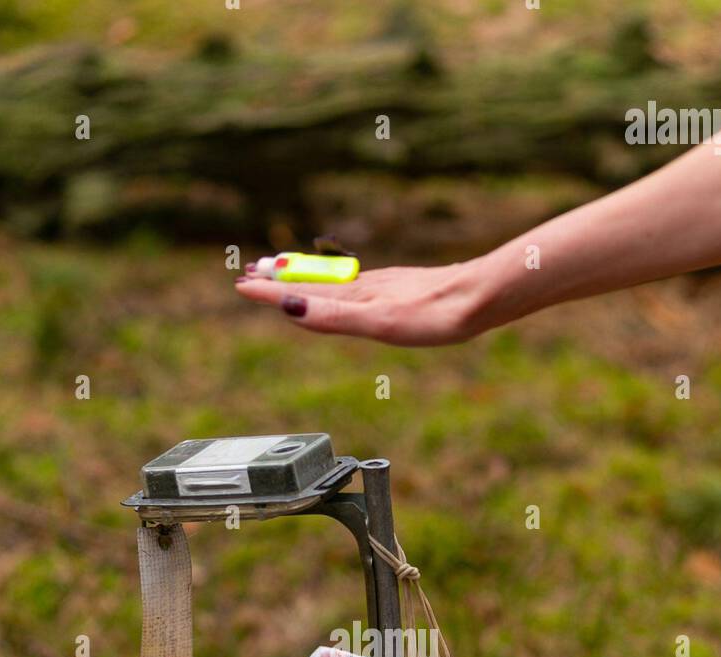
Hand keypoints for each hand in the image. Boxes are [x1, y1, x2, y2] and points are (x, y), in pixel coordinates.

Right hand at [233, 260, 484, 346]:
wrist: (479, 298)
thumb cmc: (434, 316)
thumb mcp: (378, 322)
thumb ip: (334, 316)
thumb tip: (288, 308)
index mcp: (354, 296)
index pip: (301, 292)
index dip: (270, 292)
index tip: (241, 286)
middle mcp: (364, 286)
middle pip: (313, 282)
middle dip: (280, 279)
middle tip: (250, 273)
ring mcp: (382, 286)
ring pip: (333, 280)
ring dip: (304, 278)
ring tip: (283, 270)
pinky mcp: (401, 288)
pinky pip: (355, 283)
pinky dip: (335, 282)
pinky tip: (343, 282)